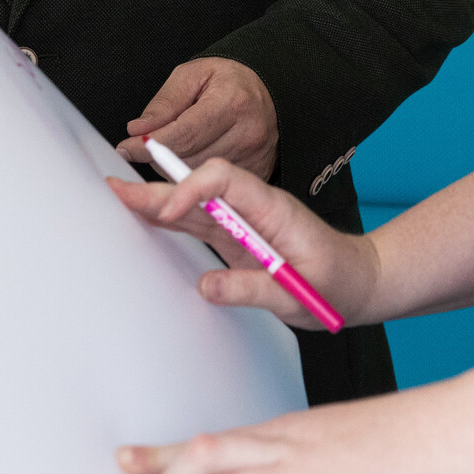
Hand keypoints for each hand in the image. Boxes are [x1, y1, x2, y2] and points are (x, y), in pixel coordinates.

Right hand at [106, 156, 380, 328]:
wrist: (357, 283)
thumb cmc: (336, 284)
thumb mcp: (300, 294)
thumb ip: (254, 288)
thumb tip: (205, 285)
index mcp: (273, 209)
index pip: (227, 179)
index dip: (193, 188)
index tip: (168, 211)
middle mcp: (254, 209)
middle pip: (202, 189)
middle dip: (160, 189)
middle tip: (117, 188)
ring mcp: (244, 222)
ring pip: (195, 205)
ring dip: (158, 202)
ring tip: (118, 197)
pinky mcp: (237, 239)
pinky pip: (200, 224)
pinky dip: (172, 219)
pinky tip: (146, 216)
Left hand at [118, 56, 278, 179]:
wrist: (267, 90)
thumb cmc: (228, 81)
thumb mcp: (192, 75)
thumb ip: (164, 103)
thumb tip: (138, 130)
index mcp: (232, 102)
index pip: (183, 135)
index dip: (150, 145)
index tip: (127, 147)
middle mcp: (248, 132)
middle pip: (189, 160)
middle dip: (160, 156)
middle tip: (151, 144)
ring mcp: (255, 157)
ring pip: (198, 177)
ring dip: (176, 168)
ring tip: (177, 146)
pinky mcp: (257, 173)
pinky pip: (214, 187)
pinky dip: (196, 178)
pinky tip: (195, 159)